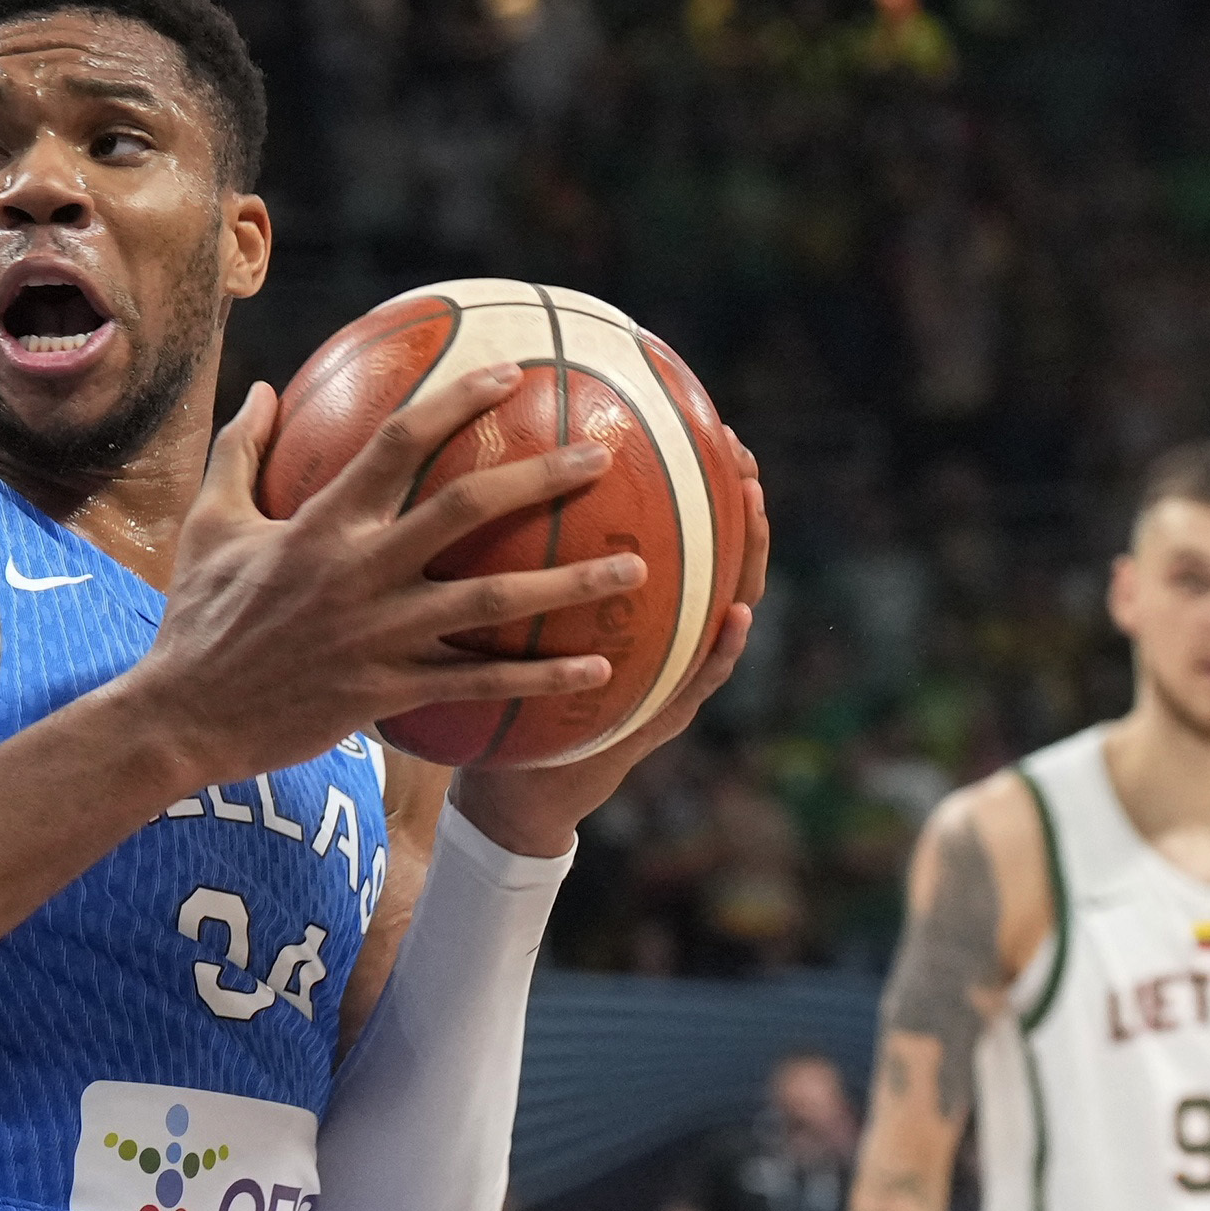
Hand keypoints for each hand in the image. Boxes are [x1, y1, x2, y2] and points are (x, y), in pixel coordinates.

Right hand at [118, 367, 644, 791]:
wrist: (181, 719)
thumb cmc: (196, 621)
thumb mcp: (207, 526)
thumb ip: (238, 453)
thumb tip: (259, 389)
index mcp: (320, 523)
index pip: (398, 444)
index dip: (457, 401)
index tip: (512, 373)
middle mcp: (358, 571)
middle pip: (467, 511)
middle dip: (541, 479)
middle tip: (602, 456)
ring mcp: (378, 635)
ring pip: (491, 604)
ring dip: (568, 586)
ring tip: (635, 571)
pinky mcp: (386, 693)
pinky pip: (478, 686)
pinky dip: (540, 681)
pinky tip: (598, 673)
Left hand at [454, 428, 773, 855]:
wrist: (508, 790)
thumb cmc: (500, 696)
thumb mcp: (495, 625)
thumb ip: (499, 559)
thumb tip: (454, 471)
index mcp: (623, 603)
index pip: (665, 528)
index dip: (687, 477)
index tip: (699, 420)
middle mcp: (656, 631)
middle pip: (709, 554)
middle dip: (731, 503)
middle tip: (743, 456)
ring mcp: (666, 674)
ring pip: (722, 608)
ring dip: (746, 560)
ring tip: (754, 515)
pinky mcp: (658, 723)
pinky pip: (698, 683)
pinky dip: (720, 652)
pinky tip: (733, 618)